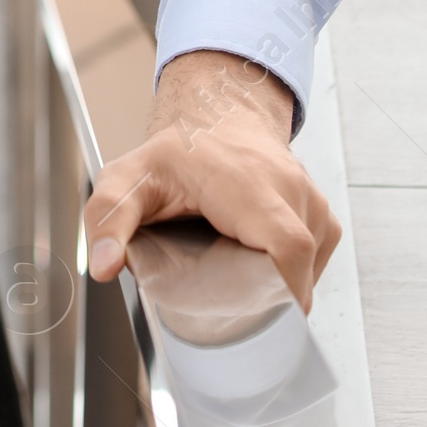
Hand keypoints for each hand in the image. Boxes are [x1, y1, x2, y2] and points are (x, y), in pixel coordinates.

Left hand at [83, 50, 339, 312]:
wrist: (218, 114)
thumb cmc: (178, 151)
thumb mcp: (128, 178)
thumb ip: (108, 217)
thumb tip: (104, 265)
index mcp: (247, 183)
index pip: (288, 245)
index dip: (282, 289)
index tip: (258, 311)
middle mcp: (288, 188)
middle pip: (299, 265)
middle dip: (266, 292)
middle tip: (226, 289)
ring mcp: (311, 200)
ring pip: (309, 266)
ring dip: (275, 280)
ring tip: (236, 266)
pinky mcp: (321, 213)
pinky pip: (317, 258)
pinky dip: (292, 271)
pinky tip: (258, 260)